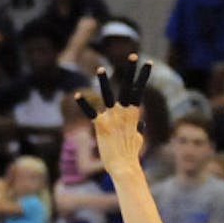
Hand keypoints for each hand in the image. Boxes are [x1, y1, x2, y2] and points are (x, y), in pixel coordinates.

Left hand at [76, 57, 150, 177]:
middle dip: (131, 71)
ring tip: (100, 69)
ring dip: (104, 82)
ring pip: (108, 96)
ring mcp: (113, 118)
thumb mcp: (137, 139)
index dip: (142, 76)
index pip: (139, 90)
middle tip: (133, 55)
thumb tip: (141, 124)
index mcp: (133, 114)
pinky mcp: (101, 126)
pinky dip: (84, 104)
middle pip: (129, 88)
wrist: (124, 167)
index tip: (147, 63)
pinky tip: (76, 96)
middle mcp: (124, 113)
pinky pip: (91, 112)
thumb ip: (138, 129)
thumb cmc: (129, 154)